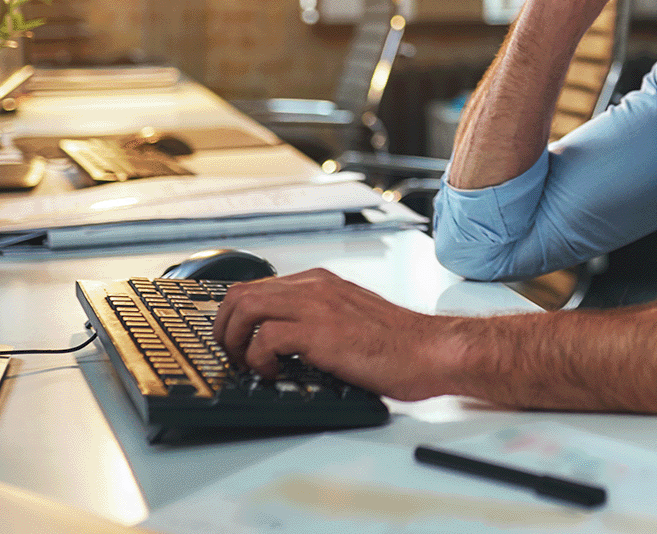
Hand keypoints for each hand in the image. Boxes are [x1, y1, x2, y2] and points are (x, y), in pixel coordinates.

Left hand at [210, 268, 449, 400]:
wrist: (431, 351)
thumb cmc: (400, 345)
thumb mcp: (351, 320)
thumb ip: (320, 320)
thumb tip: (287, 343)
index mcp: (322, 283)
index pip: (258, 286)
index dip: (236, 316)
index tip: (235, 341)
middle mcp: (315, 286)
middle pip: (241, 292)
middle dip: (225, 328)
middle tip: (234, 356)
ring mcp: (317, 305)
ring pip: (245, 307)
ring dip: (236, 341)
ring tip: (248, 365)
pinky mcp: (320, 331)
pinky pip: (266, 337)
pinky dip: (259, 359)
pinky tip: (274, 372)